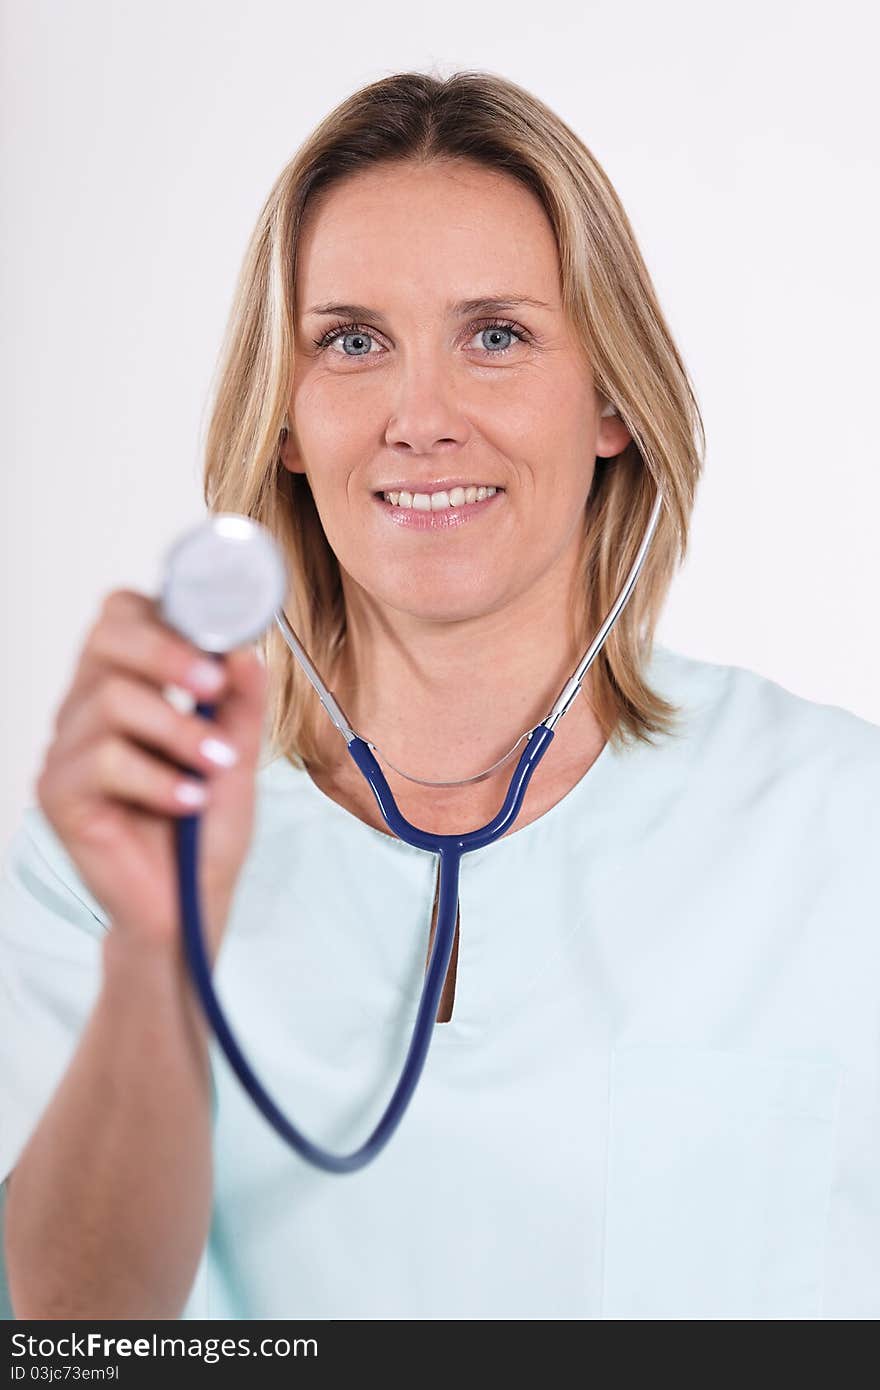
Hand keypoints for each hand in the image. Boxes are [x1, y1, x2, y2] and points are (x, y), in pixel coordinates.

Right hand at [36, 588, 268, 960]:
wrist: (189, 905)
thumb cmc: (205, 829)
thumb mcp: (238, 755)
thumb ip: (240, 703)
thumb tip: (244, 651)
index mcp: (126, 686)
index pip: (123, 616)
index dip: (166, 617)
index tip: (216, 648)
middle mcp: (87, 709)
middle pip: (106, 638)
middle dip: (168, 654)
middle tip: (214, 686)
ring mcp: (67, 750)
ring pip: (112, 700)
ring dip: (178, 731)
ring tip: (216, 766)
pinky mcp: (59, 795)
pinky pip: (103, 762)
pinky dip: (157, 780)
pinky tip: (187, 801)